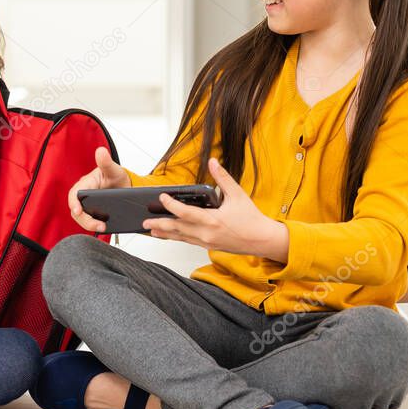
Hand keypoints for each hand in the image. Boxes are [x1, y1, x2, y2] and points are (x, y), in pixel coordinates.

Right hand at [68, 146, 131, 232]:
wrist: (124, 186)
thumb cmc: (116, 176)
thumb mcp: (114, 170)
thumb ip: (107, 162)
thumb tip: (100, 151)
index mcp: (86, 183)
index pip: (75, 194)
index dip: (74, 203)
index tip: (78, 211)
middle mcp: (83, 195)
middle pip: (77, 210)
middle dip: (85, 220)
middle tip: (100, 226)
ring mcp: (87, 205)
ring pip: (81, 218)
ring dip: (90, 225)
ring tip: (103, 228)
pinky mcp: (92, 213)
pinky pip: (89, 221)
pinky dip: (94, 226)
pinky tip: (105, 228)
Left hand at [142, 157, 288, 259]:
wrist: (262, 240)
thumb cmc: (251, 219)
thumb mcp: (237, 195)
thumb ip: (223, 178)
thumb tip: (213, 162)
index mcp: (212, 220)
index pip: (185, 213)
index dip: (171, 205)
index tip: (162, 197)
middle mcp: (206, 233)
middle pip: (177, 228)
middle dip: (160, 224)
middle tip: (145, 221)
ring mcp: (206, 242)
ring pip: (180, 237)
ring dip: (165, 233)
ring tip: (151, 230)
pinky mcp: (208, 246)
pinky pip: (188, 241)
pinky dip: (176, 237)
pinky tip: (169, 235)